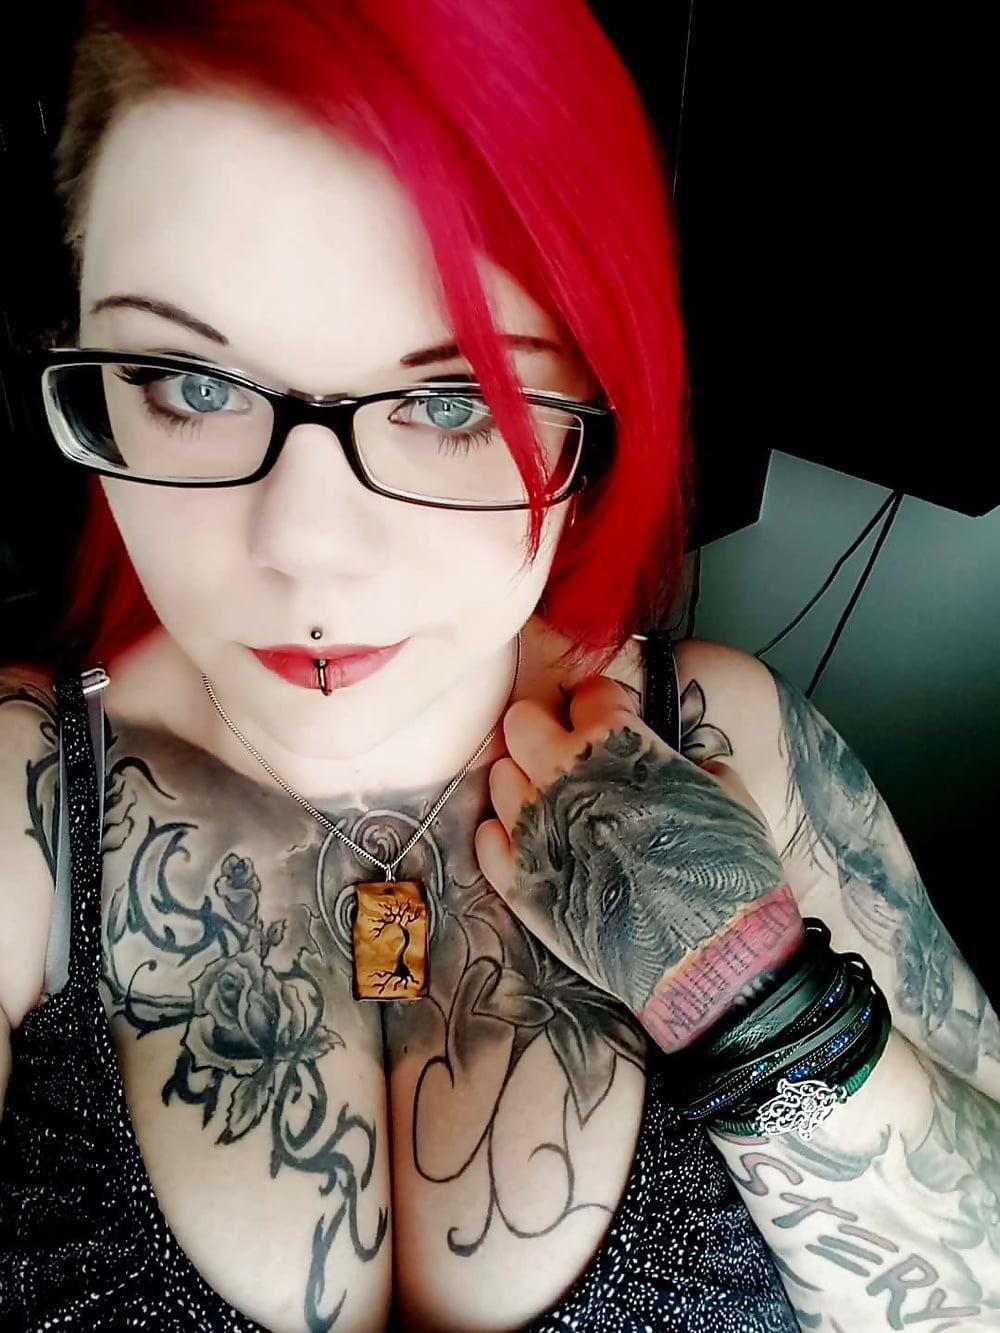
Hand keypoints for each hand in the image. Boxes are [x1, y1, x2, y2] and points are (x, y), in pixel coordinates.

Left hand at [474, 672, 806, 1053]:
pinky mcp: (517, 882)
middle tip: (570, 752)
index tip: (611, 718)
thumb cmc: (730, 871)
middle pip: (522, 720)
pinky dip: (505, 834)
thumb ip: (684, 761)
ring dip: (525, 781)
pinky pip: (487, 837)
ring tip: (555, 803)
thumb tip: (669, 758)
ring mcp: (533, 828)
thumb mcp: (728, 792)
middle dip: (546, 728)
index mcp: (617, 743)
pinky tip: (534, 842)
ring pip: (499, 775)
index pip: (587, 691)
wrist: (710, 957)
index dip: (602, 703)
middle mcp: (563, 775)